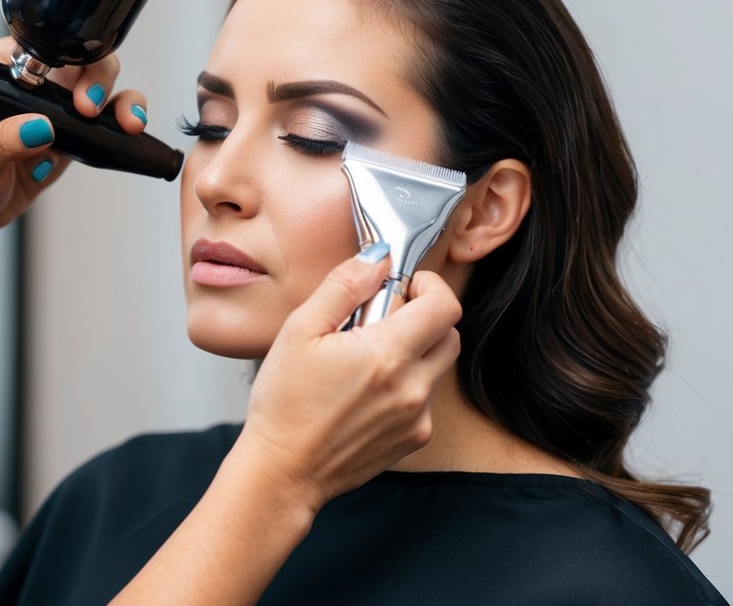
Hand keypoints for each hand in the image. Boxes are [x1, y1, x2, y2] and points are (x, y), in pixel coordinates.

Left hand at [0, 36, 148, 240]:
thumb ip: (2, 141)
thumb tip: (39, 127)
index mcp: (0, 74)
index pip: (38, 48)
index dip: (61, 57)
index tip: (67, 84)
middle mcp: (33, 86)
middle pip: (80, 62)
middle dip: (98, 78)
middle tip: (91, 108)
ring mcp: (56, 111)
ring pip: (101, 90)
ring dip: (122, 101)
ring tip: (128, 123)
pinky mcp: (73, 138)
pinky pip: (106, 125)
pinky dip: (123, 126)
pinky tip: (128, 134)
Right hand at [235, 253, 461, 514]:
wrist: (283, 472)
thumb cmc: (284, 404)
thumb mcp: (299, 330)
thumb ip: (343, 287)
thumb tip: (377, 260)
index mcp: (386, 354)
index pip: (445, 306)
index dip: (429, 286)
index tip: (405, 285)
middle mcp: (412, 387)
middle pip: (449, 334)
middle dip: (422, 317)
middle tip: (379, 320)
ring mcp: (417, 417)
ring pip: (437, 366)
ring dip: (413, 352)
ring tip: (365, 360)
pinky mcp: (413, 439)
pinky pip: (424, 398)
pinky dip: (405, 385)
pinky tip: (364, 392)